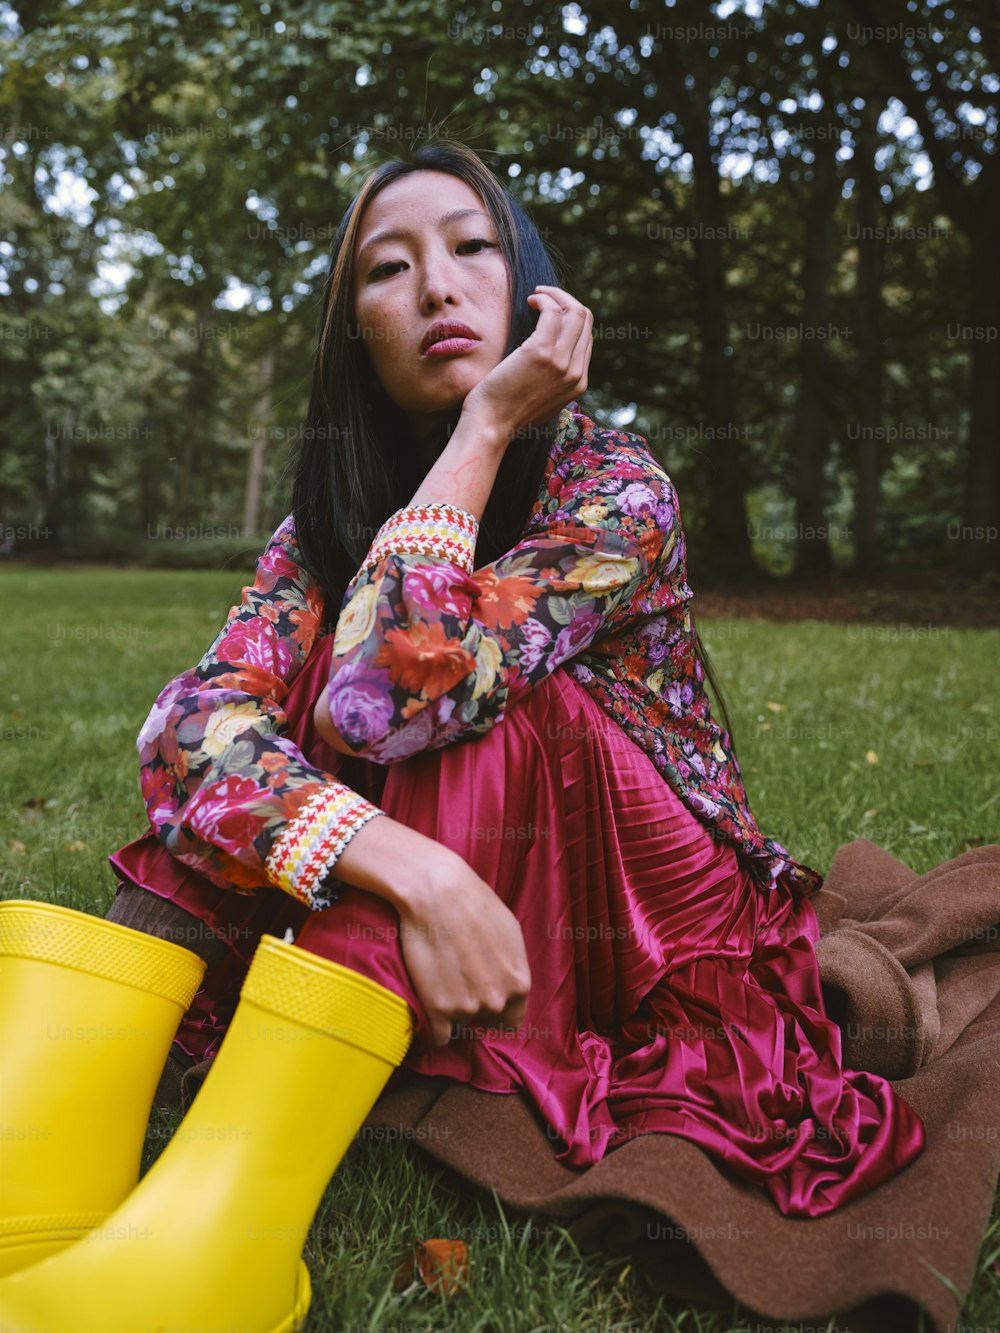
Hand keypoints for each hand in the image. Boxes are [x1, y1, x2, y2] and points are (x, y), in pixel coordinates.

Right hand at [395, 849, 530, 1047]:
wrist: (437, 893)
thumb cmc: (475, 904)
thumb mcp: (512, 933)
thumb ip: (513, 967)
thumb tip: (509, 986)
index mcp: (520, 984)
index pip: (513, 1019)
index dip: (498, 1011)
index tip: (483, 998)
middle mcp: (497, 1001)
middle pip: (486, 1019)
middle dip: (475, 1005)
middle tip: (458, 978)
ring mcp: (467, 1008)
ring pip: (461, 1022)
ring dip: (452, 1008)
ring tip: (442, 976)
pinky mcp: (437, 1009)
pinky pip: (439, 1036)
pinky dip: (434, 1025)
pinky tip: (430, 1005)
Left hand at [456, 284, 592, 448]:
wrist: (490, 427)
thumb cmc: (505, 412)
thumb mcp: (539, 399)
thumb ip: (552, 379)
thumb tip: (550, 357)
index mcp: (578, 384)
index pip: (586, 338)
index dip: (569, 318)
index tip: (548, 312)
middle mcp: (576, 373)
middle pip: (585, 321)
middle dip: (566, 301)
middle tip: (543, 296)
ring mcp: (562, 363)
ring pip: (576, 312)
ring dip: (555, 296)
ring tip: (536, 296)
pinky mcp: (542, 352)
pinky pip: (554, 312)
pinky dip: (544, 300)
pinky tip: (530, 301)